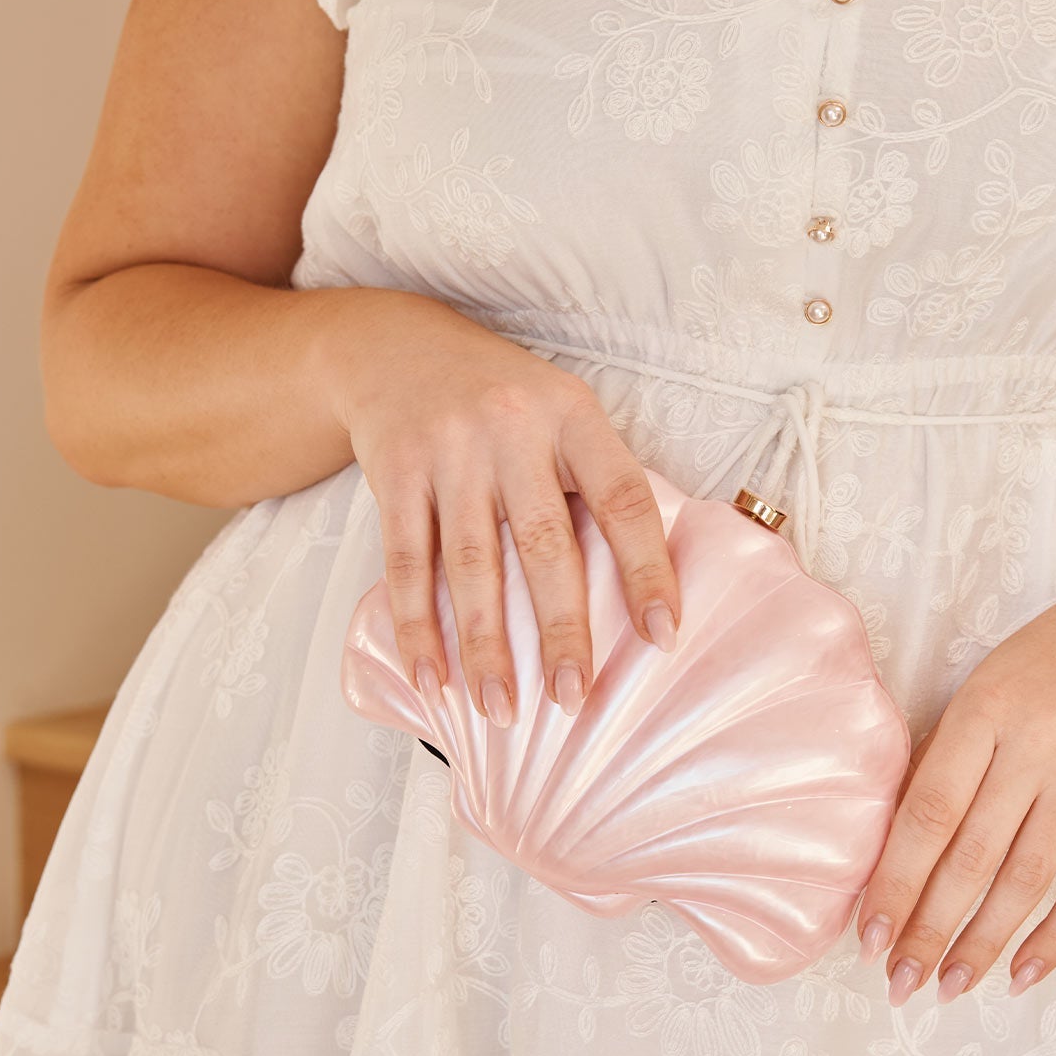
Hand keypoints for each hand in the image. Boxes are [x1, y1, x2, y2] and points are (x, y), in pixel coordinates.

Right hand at [325, 289, 679, 721]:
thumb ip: (593, 479)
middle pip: (544, 545)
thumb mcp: (559, 411)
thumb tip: (643, 588)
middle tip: (573, 699)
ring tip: (500, 709)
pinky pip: (406, 563)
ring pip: (472, 565)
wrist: (393, 346)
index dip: (647, 569)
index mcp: (572, 414)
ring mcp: (448, 450)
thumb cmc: (501, 400)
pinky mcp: (393, 471)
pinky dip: (418, 627)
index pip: (623, 500)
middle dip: (560, 631)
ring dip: (485, 647)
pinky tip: (432, 677)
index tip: (663, 636)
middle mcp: (512, 428)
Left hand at [852, 557, 1055, 1004]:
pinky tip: (1022, 973)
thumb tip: (894, 845)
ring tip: (949, 987)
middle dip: (927, 929)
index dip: (894, 882)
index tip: (866, 935)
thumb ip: (947, 754)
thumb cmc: (1053, 658)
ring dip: (982, 943)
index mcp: (982, 710)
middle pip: (970, 856)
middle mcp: (1034, 744)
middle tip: (896, 982)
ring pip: (1025, 879)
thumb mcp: (986, 684)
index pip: (926, 814)